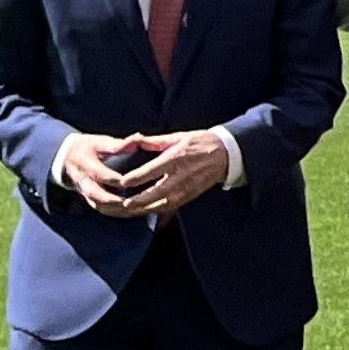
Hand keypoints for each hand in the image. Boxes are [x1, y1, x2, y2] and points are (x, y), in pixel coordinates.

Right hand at [52, 131, 145, 212]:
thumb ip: (118, 144)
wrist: (65, 159)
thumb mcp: (99, 142)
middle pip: (101, 197)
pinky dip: (122, 213)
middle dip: (120, 202)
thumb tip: (137, 138)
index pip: (104, 176)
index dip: (120, 180)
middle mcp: (85, 183)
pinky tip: (139, 212)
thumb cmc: (86, 147)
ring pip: (104, 207)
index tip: (138, 180)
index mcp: (87, 166)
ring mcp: (87, 194)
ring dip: (123, 211)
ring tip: (144, 210)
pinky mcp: (92, 200)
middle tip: (140, 203)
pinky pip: (106, 211)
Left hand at [100, 129, 232, 216]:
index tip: (122, 182)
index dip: (135, 178)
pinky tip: (146, 212)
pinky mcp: (190, 196)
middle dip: (138, 200)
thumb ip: (154, 141)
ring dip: (145, 209)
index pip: (151, 171)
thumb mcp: (177, 137)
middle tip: (123, 204)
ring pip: (162, 203)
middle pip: (155, 192)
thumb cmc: (201, 143)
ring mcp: (186, 188)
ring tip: (130, 211)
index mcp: (175, 159)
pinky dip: (157, 212)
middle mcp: (180, 176)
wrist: (226, 154)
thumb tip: (135, 140)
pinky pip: (171, 207)